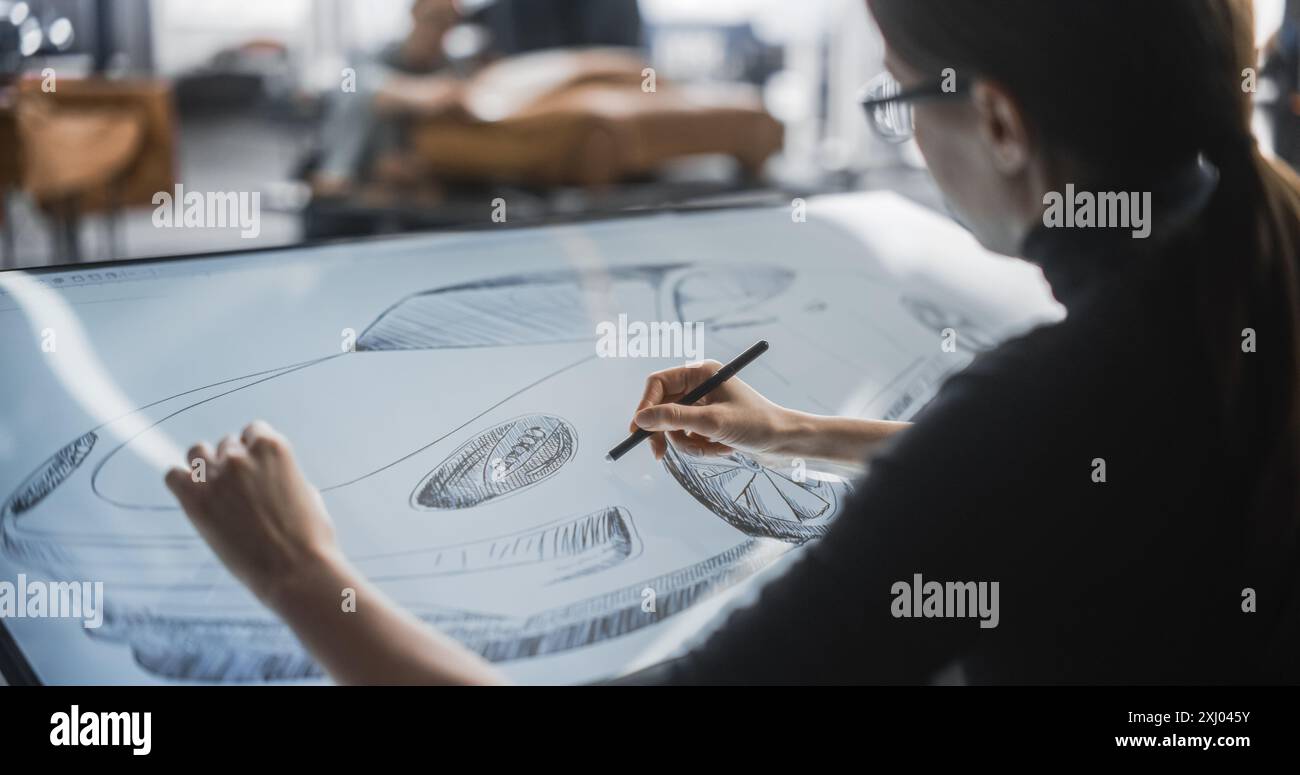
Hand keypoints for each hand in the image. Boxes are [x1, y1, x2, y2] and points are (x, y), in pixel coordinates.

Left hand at [164, 420, 338, 605]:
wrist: (295, 571)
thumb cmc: (310, 537)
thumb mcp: (306, 492)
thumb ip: (281, 475)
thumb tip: (267, 477)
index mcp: (273, 448)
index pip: (253, 431)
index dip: (255, 451)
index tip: (257, 469)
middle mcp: (241, 456)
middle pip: (226, 445)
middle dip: (233, 463)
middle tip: (240, 491)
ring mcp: (216, 477)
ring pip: (197, 453)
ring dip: (205, 467)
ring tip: (216, 492)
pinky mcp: (195, 501)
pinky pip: (173, 476)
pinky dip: (181, 484)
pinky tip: (195, 500)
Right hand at [631, 360, 798, 459]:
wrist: (786, 441)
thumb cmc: (755, 424)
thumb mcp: (712, 422)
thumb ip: (675, 419)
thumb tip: (640, 419)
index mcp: (700, 372)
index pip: (658, 383)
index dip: (645, 406)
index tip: (638, 431)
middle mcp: (700, 385)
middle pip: (662, 407)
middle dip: (665, 432)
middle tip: (659, 455)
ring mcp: (704, 404)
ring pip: (675, 427)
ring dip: (687, 443)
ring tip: (709, 449)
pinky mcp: (710, 422)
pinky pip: (689, 437)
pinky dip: (699, 447)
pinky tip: (720, 450)